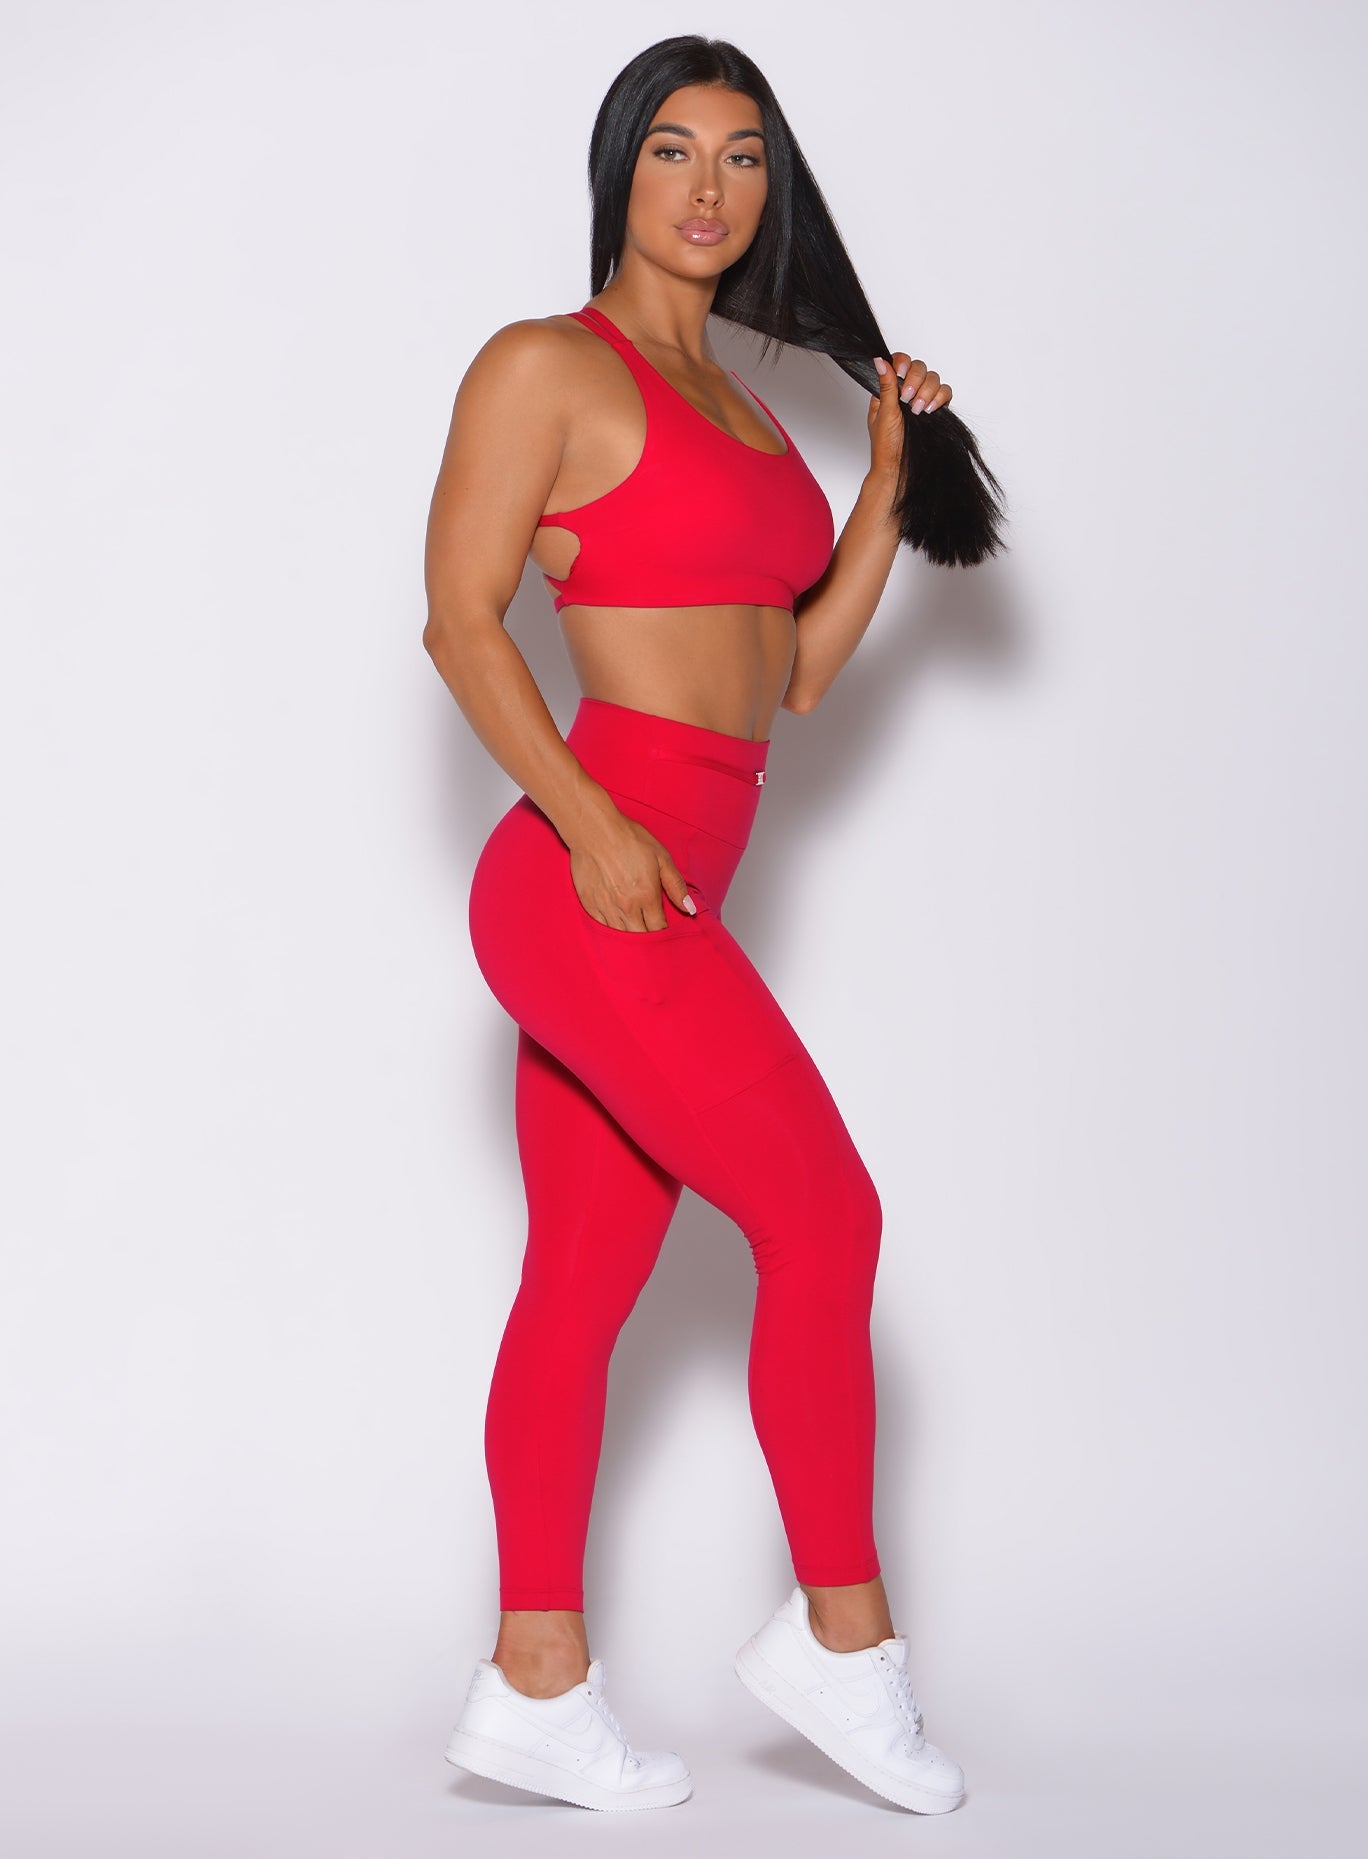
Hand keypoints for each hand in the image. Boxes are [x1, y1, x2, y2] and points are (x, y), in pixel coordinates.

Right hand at [570, 815, 695, 931]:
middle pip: (640, 937)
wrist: (594, 830)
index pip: (659, 929)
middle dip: (648, 940)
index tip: (665, 931)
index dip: (664, 933)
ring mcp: (606, 907)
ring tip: (635, 934)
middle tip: (652, 936)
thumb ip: (675, 885)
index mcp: (647, 895)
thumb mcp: (661, 857)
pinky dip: (611, 930)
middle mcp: (626, 906)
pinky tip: (616, 927)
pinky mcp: (589, 904)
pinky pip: (602, 928)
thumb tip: (690, 909)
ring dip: (629, 938)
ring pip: (620, 936)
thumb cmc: (628, 839)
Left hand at [868, 351, 951, 476]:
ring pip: (933, 379)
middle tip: (907, 400)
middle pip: (919, 367)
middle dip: (915, 381)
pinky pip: (945, 393)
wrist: (899, 468)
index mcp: (889, 390)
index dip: (903, 363)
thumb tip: (879, 360)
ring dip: (926, 392)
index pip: (899, 362)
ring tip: (917, 410)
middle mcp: (906, 391)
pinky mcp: (935, 409)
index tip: (900, 373)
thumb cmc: (885, 445)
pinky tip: (929, 410)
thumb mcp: (883, 412)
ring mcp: (922, 399)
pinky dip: (940, 398)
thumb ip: (886, 385)